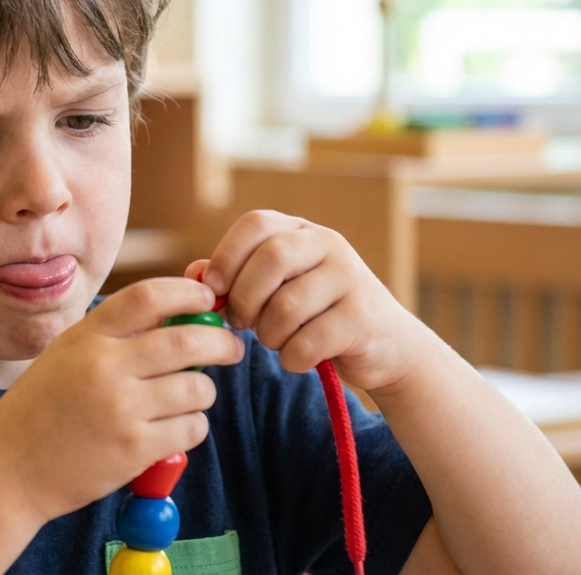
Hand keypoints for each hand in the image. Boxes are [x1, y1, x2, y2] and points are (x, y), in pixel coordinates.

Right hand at [0, 277, 245, 522]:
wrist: (7, 469)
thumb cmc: (40, 410)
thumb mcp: (66, 355)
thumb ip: (113, 335)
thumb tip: (179, 313)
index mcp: (86, 336)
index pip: (149, 296)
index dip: (188, 293)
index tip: (206, 300)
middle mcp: (104, 367)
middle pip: (187, 341)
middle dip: (221, 342)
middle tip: (231, 348)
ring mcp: (120, 409)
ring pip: (196, 388)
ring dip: (203, 392)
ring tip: (188, 399)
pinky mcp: (134, 449)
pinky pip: (191, 428)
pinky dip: (192, 426)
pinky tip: (173, 429)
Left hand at [188, 210, 428, 393]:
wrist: (386, 345)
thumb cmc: (317, 315)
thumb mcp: (277, 289)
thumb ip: (236, 279)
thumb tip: (194, 274)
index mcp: (302, 231)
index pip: (255, 223)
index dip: (227, 255)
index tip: (213, 290)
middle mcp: (329, 244)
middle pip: (271, 258)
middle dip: (244, 298)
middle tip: (240, 322)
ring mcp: (351, 278)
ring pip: (287, 305)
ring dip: (269, 334)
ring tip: (275, 340)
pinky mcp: (363, 317)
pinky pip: (310, 341)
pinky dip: (293, 357)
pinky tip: (299, 357)